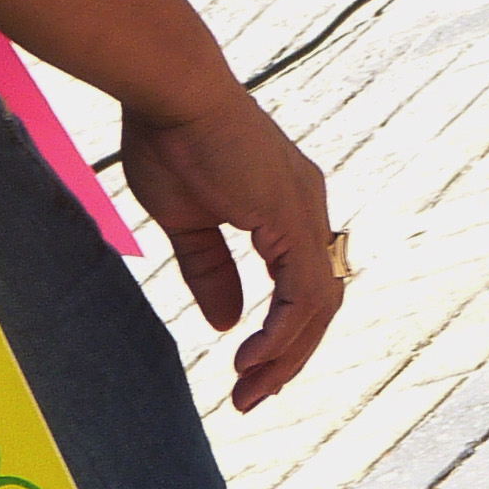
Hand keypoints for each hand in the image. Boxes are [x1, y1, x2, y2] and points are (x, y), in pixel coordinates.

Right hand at [119, 86, 344, 410]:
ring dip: (287, 356)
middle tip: (251, 399)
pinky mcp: (293, 218)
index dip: (283, 335)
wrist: (169, 90)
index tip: (249, 371)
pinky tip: (251, 359)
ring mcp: (307, 212)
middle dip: (288, 358)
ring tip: (250, 392)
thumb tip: (227, 323)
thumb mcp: (186, 221)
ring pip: (319, 306)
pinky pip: (304, 294)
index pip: (302, 286)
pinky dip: (283, 333)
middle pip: (319, 303)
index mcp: (287, 207)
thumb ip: (210, 270)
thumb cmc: (169, 137)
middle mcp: (308, 209)